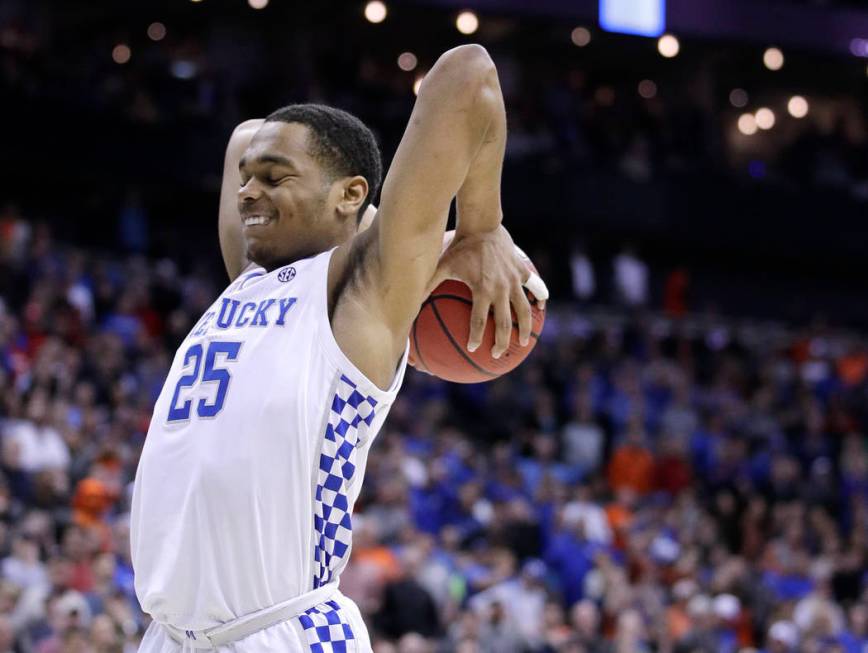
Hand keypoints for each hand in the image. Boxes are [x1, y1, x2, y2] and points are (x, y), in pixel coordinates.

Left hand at [425, 226, 547, 357]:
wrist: (481, 224)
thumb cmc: (459, 246)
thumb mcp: (442, 265)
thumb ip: (428, 285)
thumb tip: (411, 301)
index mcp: (481, 290)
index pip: (478, 320)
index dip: (475, 337)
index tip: (471, 348)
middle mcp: (500, 288)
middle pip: (504, 323)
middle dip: (500, 342)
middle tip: (495, 354)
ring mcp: (513, 280)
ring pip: (524, 310)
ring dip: (524, 328)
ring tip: (522, 342)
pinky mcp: (522, 271)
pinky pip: (534, 287)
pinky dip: (539, 297)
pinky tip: (542, 306)